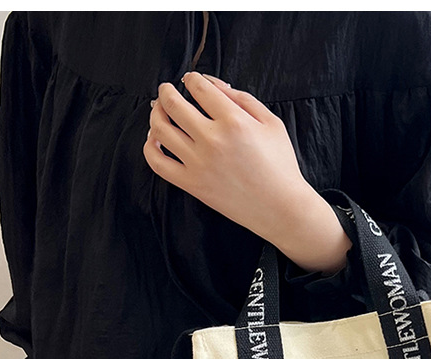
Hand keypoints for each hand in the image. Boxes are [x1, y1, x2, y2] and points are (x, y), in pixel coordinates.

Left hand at [143, 71, 313, 249]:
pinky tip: (155, 140)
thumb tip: (214, 85)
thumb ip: (243, 99)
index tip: (190, 80)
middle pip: (173, 104)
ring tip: (159, 111)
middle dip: (166, 91)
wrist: (280, 207)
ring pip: (160, 129)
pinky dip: (150, 147)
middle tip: (166, 90)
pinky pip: (158, 163)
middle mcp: (213, 140)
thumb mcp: (272, 123)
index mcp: (234, 121)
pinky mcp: (192, 184)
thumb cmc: (280, 166)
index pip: (199, 87)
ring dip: (155, 114)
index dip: (191, 78)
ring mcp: (199, 163)